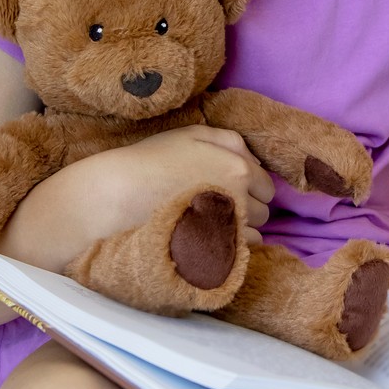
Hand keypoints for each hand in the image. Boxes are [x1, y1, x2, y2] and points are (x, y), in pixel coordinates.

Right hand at [75, 126, 276, 249]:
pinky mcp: (212, 250)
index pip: (267, 186)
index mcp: (239, 169)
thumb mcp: (193, 134)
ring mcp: (227, 227)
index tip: (231, 188)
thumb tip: (257, 161)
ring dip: (239, 229)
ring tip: (210, 221)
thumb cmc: (154, 159)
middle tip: (219, 204)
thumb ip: (231, 141)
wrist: (121, 193)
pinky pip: (237, 253)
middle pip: (263, 212)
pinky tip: (207, 238)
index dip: (251, 188)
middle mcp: (240, 199)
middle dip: (248, 208)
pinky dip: (228, 248)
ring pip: (252, 234)